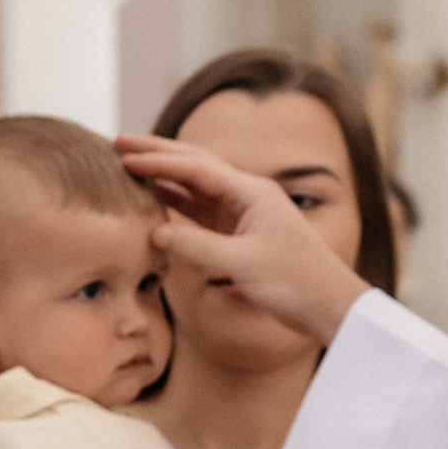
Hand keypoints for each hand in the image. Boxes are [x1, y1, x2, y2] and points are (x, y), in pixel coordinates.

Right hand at [118, 134, 371, 344]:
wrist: (328, 305)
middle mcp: (247, 195)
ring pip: (196, 188)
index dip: (159, 160)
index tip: (125, 156)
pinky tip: (156, 199)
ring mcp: (244, 214)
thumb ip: (198, 247)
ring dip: (164, 177)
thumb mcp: (243, 265)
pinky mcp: (241, 234)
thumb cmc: (294, 282)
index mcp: (252, 192)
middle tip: (119, 144)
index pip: (196, 167)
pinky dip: (177, 204)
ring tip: (129, 167)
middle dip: (157, 154)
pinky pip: (202, 212)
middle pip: (194, 166)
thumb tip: (156, 231)